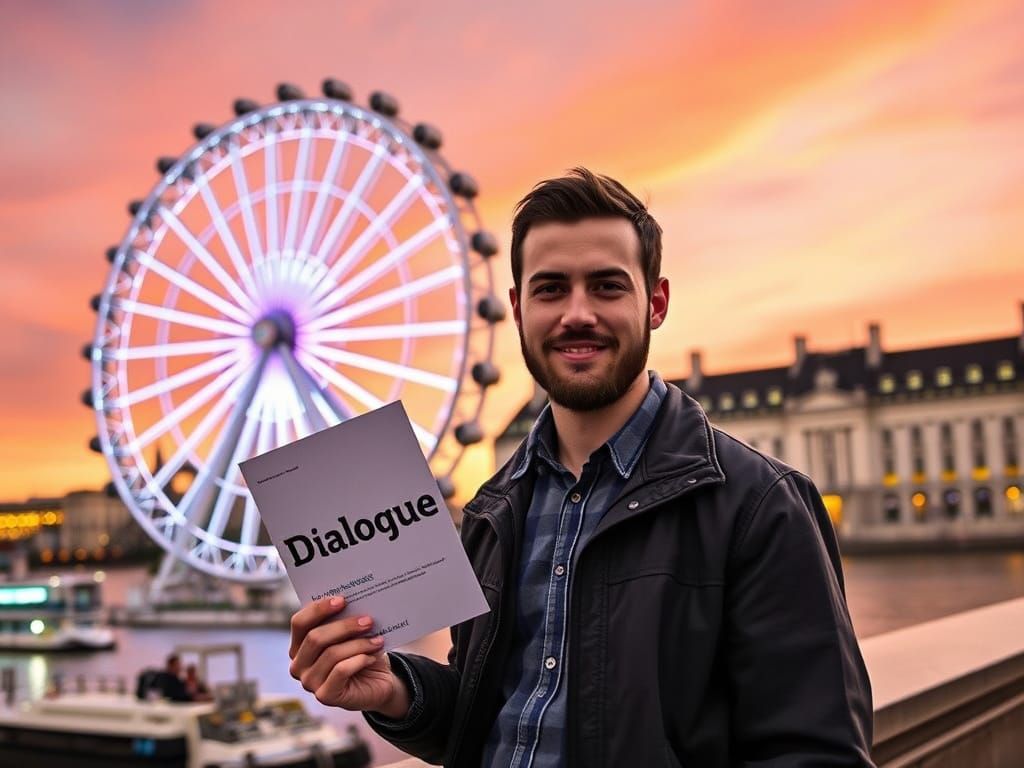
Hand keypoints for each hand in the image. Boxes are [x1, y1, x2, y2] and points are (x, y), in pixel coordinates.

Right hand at [288, 597, 409, 715]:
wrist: (377, 683)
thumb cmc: (361, 653)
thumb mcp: (352, 635)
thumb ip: (345, 620)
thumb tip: (354, 602)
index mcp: (299, 645)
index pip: (299, 623)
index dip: (318, 609)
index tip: (342, 600)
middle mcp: (298, 665)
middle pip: (315, 638)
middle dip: (344, 626)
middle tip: (368, 620)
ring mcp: (309, 682)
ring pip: (331, 654)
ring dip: (358, 644)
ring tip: (377, 639)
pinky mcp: (325, 696)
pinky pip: (341, 670)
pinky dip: (360, 660)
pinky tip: (372, 657)